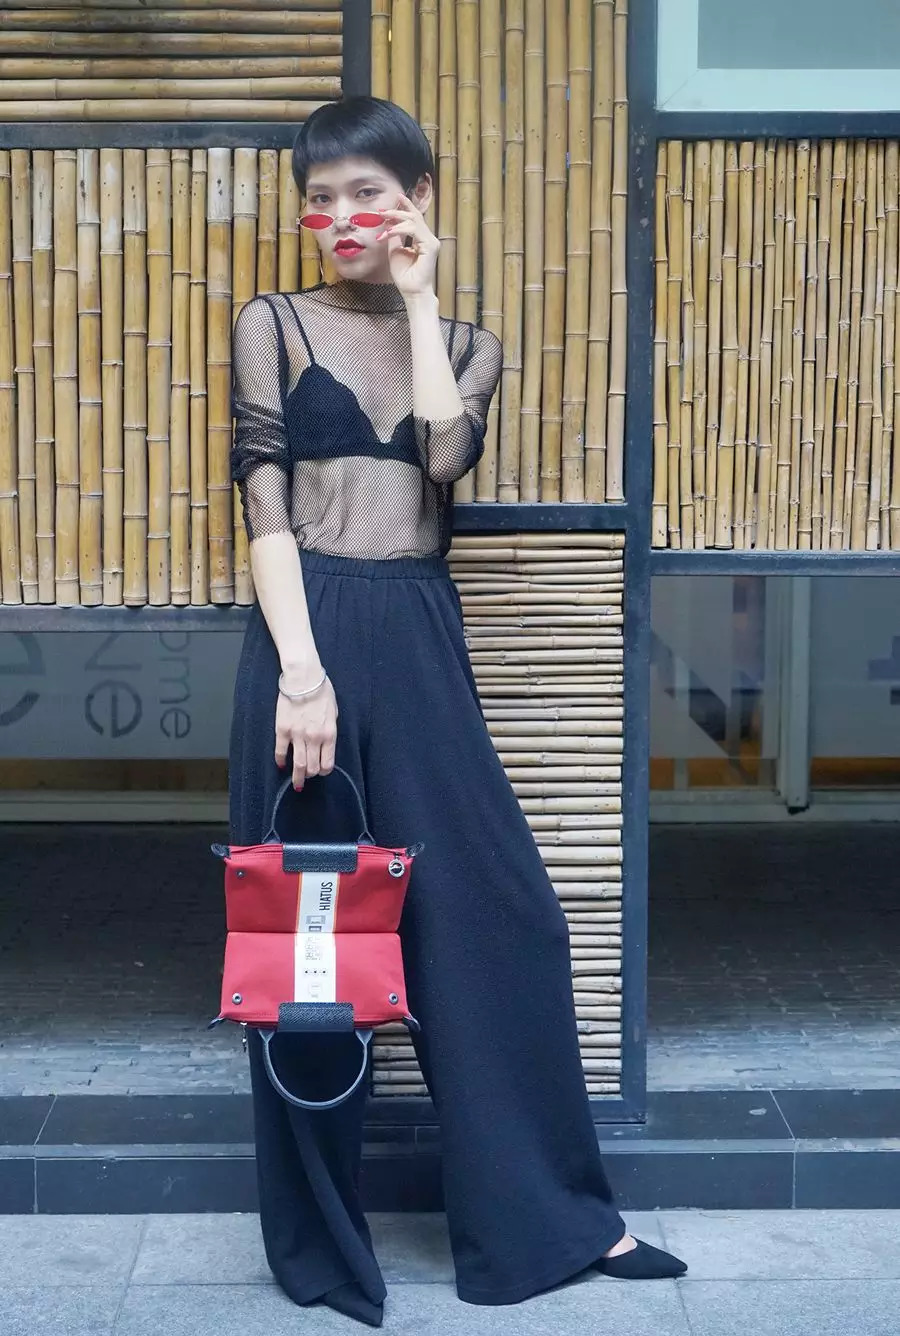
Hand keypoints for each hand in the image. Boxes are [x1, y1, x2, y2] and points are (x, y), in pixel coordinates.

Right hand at [274, 674, 338, 789]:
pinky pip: (281, 752)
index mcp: (329, 734)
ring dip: (297, 777)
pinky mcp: (282, 730)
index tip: (320, 770)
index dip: (324, 771)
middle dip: (310, 775)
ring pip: (298, 765)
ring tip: (296, 783)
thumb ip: (329, 729)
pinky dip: (281, 761)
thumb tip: (325, 741)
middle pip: (312, 768)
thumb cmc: (321, 691)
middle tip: (307, 776)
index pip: (327, 764)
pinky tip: (281, 764)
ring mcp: (297, 736)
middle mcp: (314, 738)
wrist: (303, 678)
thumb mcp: (334, 711)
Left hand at [376, 194, 439, 298]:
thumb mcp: (395, 251)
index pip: (414, 218)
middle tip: (382, 209)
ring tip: (383, 219)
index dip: (405, 206)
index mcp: (421, 239)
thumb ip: (394, 237)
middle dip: (397, 210)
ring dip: (396, 218)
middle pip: (414, 216)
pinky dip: (400, 229)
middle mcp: (428, 238)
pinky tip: (388, 233)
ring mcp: (431, 241)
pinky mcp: (431, 246)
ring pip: (414, 220)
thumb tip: (389, 223)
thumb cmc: (405, 276)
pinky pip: (414, 230)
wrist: (412, 292)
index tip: (395, 197)